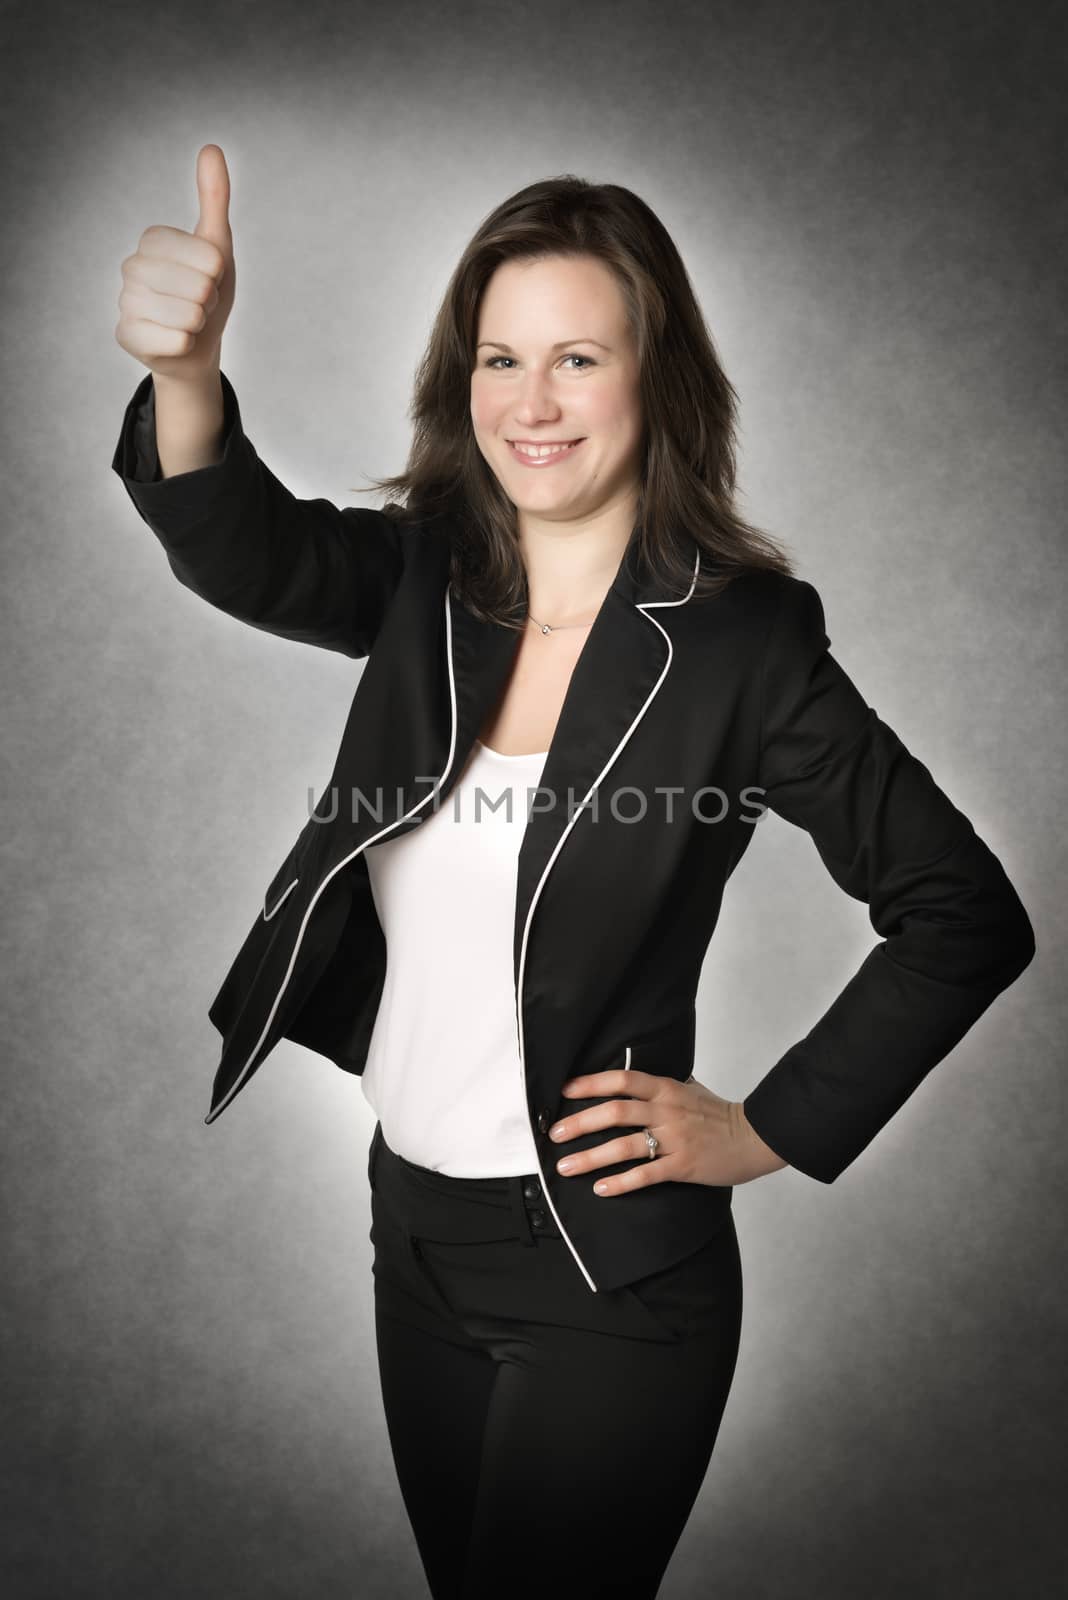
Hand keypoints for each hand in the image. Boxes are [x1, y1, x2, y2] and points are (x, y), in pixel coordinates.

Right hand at [115, 143, 235, 381]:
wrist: (197, 346)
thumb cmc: (207, 292)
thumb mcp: (217, 245)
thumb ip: (214, 199)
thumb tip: (211, 148)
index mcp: (153, 239)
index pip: (208, 257)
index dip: (218, 273)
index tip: (209, 277)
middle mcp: (131, 267)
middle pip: (199, 287)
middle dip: (210, 300)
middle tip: (200, 303)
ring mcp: (126, 302)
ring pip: (189, 315)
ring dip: (200, 323)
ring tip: (189, 321)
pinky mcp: (127, 336)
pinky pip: (176, 341)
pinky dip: (187, 344)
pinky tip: (176, 340)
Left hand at [548, 1070, 788, 1195]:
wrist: (754, 1137)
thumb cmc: (719, 1114)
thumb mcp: (690, 1088)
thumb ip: (661, 1085)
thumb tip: (632, 1080)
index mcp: (666, 1089)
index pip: (622, 1081)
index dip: (591, 1084)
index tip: (565, 1091)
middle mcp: (667, 1111)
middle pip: (616, 1112)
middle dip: (580, 1122)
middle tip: (555, 1134)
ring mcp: (675, 1139)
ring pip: (625, 1146)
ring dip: (591, 1157)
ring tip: (566, 1167)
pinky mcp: (683, 1166)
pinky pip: (646, 1174)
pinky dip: (621, 1182)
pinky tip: (601, 1188)